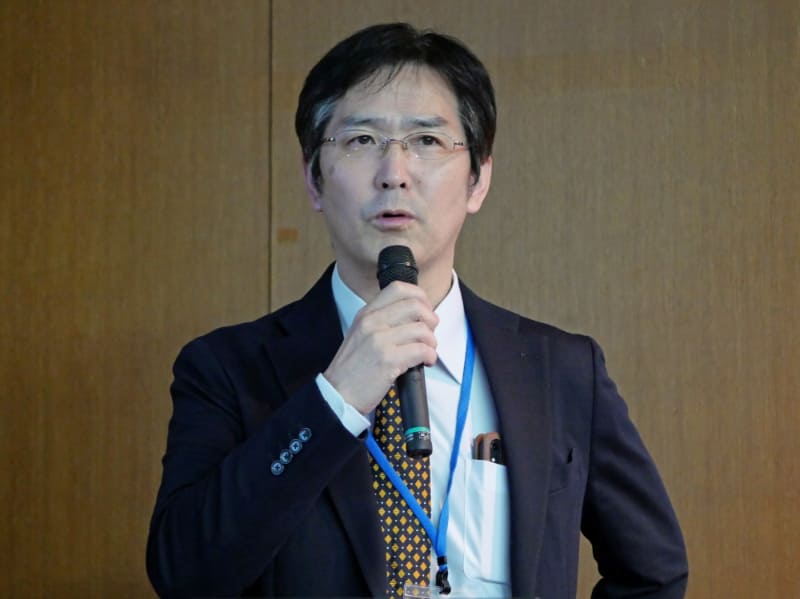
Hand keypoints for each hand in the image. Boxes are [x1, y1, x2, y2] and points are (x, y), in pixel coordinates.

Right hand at [323, 281, 438, 414]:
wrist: (337, 394)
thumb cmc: (352, 369)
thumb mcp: (361, 334)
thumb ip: (382, 321)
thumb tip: (414, 316)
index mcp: (366, 314)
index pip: (398, 288)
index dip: (420, 296)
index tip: (425, 310)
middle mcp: (372, 322)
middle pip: (415, 305)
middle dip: (431, 319)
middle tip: (429, 334)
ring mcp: (379, 340)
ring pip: (422, 329)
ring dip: (431, 342)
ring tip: (427, 351)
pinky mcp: (388, 360)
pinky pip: (422, 350)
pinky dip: (430, 356)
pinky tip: (425, 362)